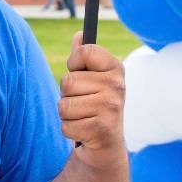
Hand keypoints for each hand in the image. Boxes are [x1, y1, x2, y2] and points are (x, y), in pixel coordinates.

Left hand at [58, 31, 126, 169]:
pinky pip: (65, 125)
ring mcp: (111, 108)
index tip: (79, 72)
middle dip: (67, 95)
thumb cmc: (94, 106)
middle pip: (67, 81)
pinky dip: (69, 130)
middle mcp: (117, 86)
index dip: (74, 62)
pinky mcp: (101, 129)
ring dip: (66, 114)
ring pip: (63, 105)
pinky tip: (84, 132)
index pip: (85, 51)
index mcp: (115, 69)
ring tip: (83, 117)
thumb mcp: (91, 80)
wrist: (105, 146)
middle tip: (83, 103)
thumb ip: (83, 57)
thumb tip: (79, 35)